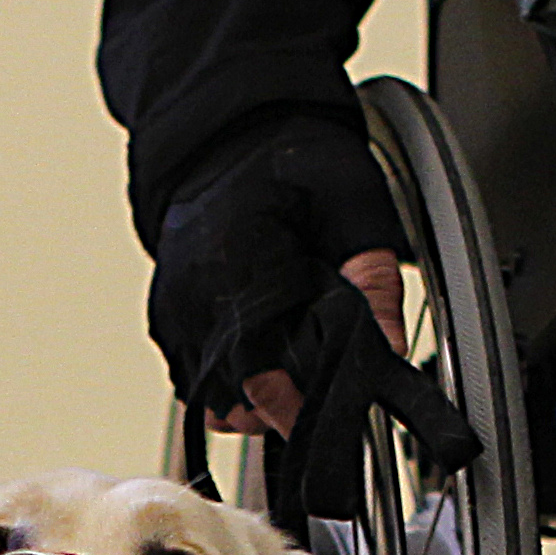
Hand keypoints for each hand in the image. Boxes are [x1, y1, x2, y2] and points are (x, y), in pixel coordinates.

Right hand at [147, 110, 415, 432]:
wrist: (233, 132)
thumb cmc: (293, 159)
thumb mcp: (354, 208)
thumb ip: (372, 281)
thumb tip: (390, 350)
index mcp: (238, 257)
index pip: (257, 365)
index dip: (292, 405)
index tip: (322, 422)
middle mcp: (193, 286)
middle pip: (227, 388)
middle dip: (272, 409)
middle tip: (314, 406)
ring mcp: (173, 302)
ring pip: (203, 388)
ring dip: (246, 400)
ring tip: (288, 388)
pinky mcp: (165, 310)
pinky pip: (188, 370)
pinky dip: (224, 381)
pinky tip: (257, 365)